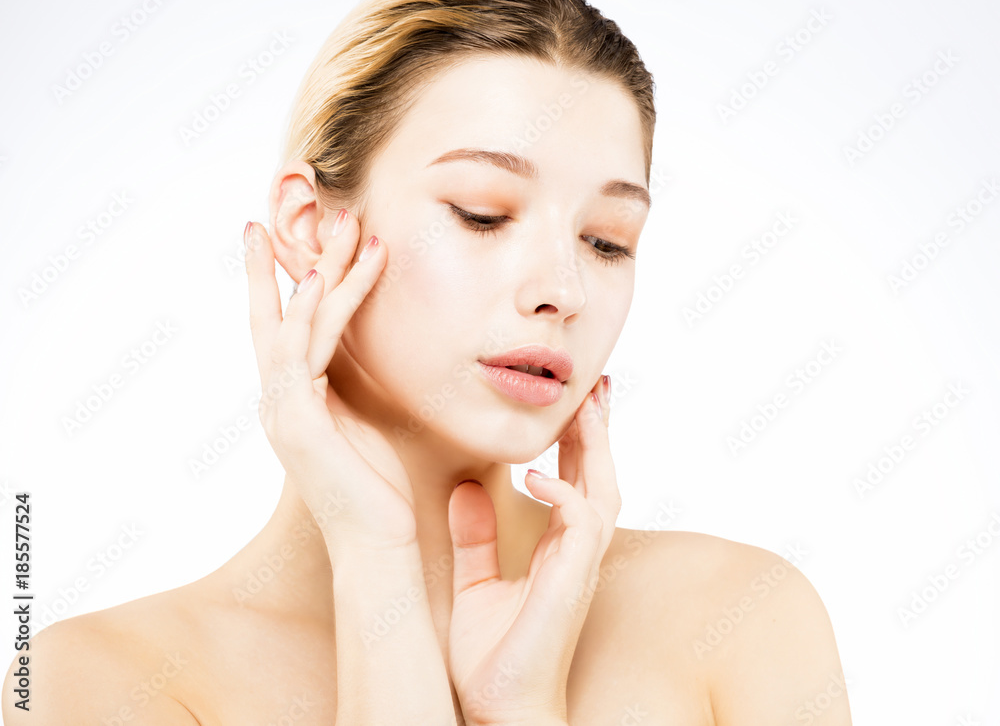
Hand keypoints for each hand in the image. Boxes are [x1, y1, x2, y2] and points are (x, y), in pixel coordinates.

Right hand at [244, 214, 417, 554]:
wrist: (378, 545)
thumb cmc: (377, 489)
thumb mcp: (363, 421)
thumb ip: (350, 385)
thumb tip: (360, 352)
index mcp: (294, 401)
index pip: (282, 329)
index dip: (278, 284)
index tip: (280, 241)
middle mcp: (279, 402)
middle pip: (268, 317)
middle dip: (268, 266)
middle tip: (267, 214)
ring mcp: (283, 412)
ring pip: (293, 324)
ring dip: (316, 271)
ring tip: (341, 226)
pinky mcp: (298, 423)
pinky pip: (300, 355)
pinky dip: (309, 313)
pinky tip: (320, 278)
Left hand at [446, 375, 619, 725]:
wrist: (499, 710)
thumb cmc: (493, 656)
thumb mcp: (475, 583)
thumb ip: (474, 536)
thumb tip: (465, 485)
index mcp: (557, 548)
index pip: (576, 479)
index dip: (578, 439)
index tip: (574, 399)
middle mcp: (576, 551)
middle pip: (600, 475)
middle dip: (598, 429)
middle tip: (595, 383)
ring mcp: (579, 566)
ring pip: (603, 491)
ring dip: (595, 448)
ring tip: (584, 407)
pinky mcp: (571, 582)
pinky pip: (580, 526)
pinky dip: (565, 495)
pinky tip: (537, 477)